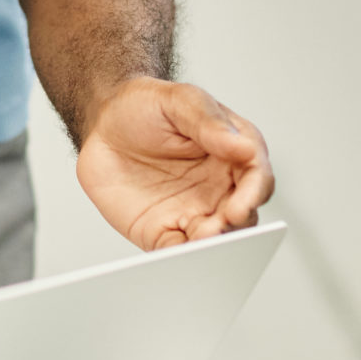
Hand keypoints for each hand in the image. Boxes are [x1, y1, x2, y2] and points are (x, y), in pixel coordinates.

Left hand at [74, 77, 272, 250]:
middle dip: (237, 226)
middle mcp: (220, 187)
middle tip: (222, 227)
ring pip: (217, 239)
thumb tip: (244, 147)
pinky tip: (178, 257)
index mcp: (233, 153)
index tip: (242, 204)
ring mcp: (194, 211)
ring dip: (213, 246)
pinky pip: (179, 251)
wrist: (103, 125)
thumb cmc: (145, 106)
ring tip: (201, 243)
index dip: (254, 193)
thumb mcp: (179, 100)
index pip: (257, 177)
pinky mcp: (165, 231)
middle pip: (243, 215)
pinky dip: (182, 259)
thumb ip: (209, 122)